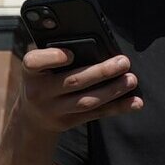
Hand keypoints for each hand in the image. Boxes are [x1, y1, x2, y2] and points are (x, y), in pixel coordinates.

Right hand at [12, 43, 141, 132]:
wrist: (31, 116)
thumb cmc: (41, 78)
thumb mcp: (39, 66)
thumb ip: (55, 53)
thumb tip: (92, 41)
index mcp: (30, 72)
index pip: (34, 62)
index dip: (52, 58)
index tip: (70, 53)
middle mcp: (39, 92)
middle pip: (73, 81)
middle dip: (101, 72)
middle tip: (123, 62)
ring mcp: (54, 110)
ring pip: (87, 101)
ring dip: (112, 90)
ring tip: (131, 79)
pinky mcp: (68, 122)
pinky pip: (96, 114)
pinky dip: (117, 108)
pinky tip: (135, 102)